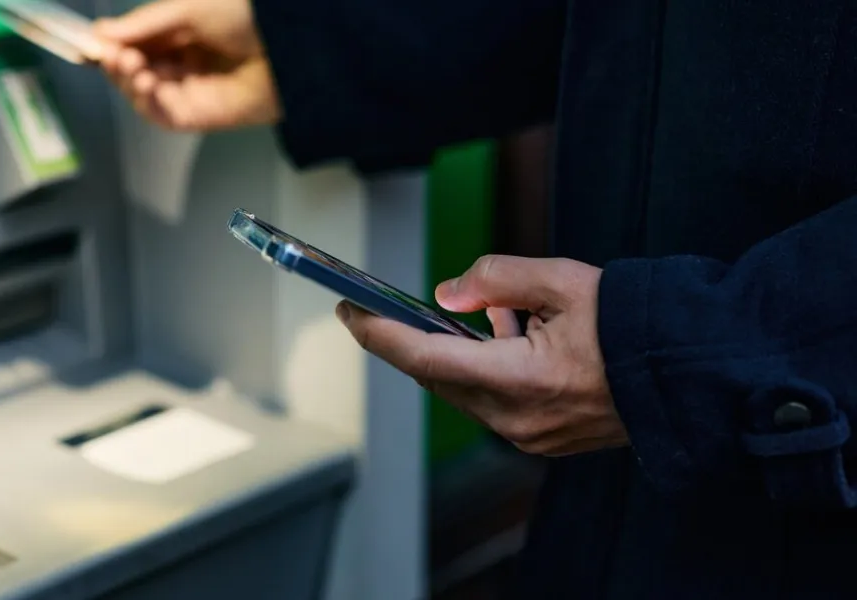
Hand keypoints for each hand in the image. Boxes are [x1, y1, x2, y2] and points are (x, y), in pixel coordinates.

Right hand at [94, 0, 281, 130]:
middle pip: (134, 70)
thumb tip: (102, 32)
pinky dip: (146, 100)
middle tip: (110, 53)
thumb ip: (145, 23)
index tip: (90, 39)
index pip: (136, 42)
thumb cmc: (247, 20)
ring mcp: (190, 91)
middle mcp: (183, 63)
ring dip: (127, 80)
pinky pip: (160, 114)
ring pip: (142, 93)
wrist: (289, 50)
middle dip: (116, 61)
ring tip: (130, 64)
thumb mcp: (188, 8)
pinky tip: (146, 82)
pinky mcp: (198, 116)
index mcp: (182, 34)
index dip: (111, 42)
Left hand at [336, 255, 628, 455]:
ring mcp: (529, 436)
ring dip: (464, 350)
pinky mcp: (542, 439)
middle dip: (420, 338)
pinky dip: (491, 366)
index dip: (379, 333)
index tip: (349, 312)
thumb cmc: (636, 327)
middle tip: (402, 304)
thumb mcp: (566, 281)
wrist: (692, 377)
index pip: (425, 358)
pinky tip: (517, 335)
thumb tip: (448, 293)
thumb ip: (498, 279)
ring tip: (500, 313)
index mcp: (522, 379)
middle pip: (440, 376)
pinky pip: (494, 401)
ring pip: (466, 388)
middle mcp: (517, 418)